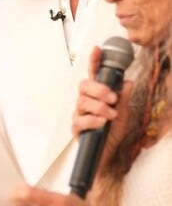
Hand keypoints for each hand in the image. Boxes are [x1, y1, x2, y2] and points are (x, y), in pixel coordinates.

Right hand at [72, 46, 133, 163]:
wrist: (108, 156)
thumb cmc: (112, 133)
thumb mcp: (124, 113)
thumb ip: (125, 98)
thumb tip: (128, 82)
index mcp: (96, 95)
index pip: (93, 74)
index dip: (94, 61)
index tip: (96, 49)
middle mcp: (85, 101)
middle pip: (83, 86)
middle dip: (98, 89)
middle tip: (112, 97)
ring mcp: (79, 114)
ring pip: (83, 102)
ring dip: (99, 107)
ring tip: (111, 115)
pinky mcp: (76, 127)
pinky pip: (81, 120)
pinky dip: (93, 120)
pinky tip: (102, 123)